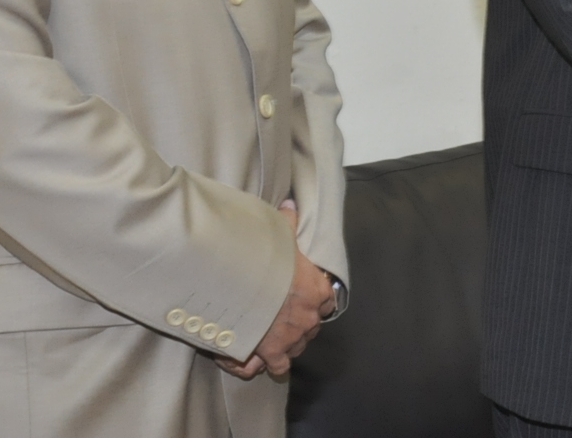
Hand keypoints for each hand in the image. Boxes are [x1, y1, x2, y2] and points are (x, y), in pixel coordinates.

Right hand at [217, 199, 334, 379]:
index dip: (315, 300)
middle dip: (300, 323)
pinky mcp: (274, 353)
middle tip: (283, 317)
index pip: (327, 301)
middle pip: (312, 326)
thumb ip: (289, 222)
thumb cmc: (266, 259)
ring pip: (298, 347)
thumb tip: (291, 204)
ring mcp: (294, 338)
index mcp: (318, 290)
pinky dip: (272, 364)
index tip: (304, 298)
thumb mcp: (281, 236)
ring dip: (289, 343)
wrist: (244, 284)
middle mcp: (311, 317)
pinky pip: (279, 367)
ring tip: (273, 336)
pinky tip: (262, 358)